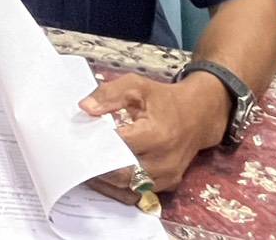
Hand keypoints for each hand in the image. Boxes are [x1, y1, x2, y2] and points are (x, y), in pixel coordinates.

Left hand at [81, 73, 228, 198]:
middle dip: (97, 166)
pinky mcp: (169, 184)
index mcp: (156, 134)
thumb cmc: (163, 99)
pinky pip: (139, 191)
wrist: (198, 115)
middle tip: (78, 156)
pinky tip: (107, 171)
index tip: (78, 138)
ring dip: (107, 179)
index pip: (117, 146)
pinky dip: (121, 184)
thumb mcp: (136, 86)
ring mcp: (168, 176)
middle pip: (121, 173)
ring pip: (128, 186)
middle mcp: (164, 160)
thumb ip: (109, 94)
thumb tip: (85, 108)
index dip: (95, 143)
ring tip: (88, 164)